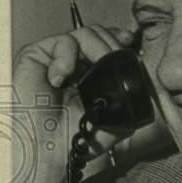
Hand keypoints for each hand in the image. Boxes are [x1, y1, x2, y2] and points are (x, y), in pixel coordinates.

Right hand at [12, 24, 134, 182]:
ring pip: (86, 34)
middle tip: (109, 67)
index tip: (129, 42)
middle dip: (111, 47)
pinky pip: (63, 41)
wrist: (51, 148)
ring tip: (87, 77)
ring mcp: (59, 58)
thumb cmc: (80, 138)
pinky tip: (60, 80)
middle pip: (101, 34)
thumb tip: (143, 73)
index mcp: (97, 74)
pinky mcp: (38, 56)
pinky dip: (66, 57)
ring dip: (94, 50)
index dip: (119, 39)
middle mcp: (79, 63)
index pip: (110, 43)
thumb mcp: (120, 119)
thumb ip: (132, 96)